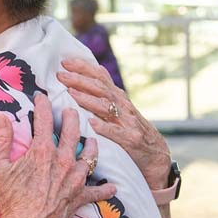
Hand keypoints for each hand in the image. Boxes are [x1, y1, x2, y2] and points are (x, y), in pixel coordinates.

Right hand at [0, 95, 116, 217]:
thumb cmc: (10, 201)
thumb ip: (0, 141)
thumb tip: (0, 118)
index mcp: (42, 151)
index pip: (44, 120)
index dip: (43, 105)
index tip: (42, 96)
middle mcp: (62, 160)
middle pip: (72, 132)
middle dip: (72, 117)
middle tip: (71, 111)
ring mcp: (74, 179)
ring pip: (89, 156)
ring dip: (91, 146)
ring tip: (91, 140)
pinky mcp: (79, 197)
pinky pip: (97, 192)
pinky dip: (105, 189)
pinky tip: (112, 187)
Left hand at [57, 57, 170, 188]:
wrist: (156, 155)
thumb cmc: (133, 130)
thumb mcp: (122, 108)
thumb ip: (108, 92)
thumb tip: (95, 70)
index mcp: (118, 97)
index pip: (100, 77)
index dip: (83, 68)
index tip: (64, 62)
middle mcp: (123, 106)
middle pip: (100, 88)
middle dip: (80, 79)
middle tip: (60, 74)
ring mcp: (127, 122)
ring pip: (106, 106)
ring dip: (87, 99)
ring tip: (71, 93)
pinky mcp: (130, 139)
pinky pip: (115, 132)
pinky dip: (104, 126)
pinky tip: (91, 123)